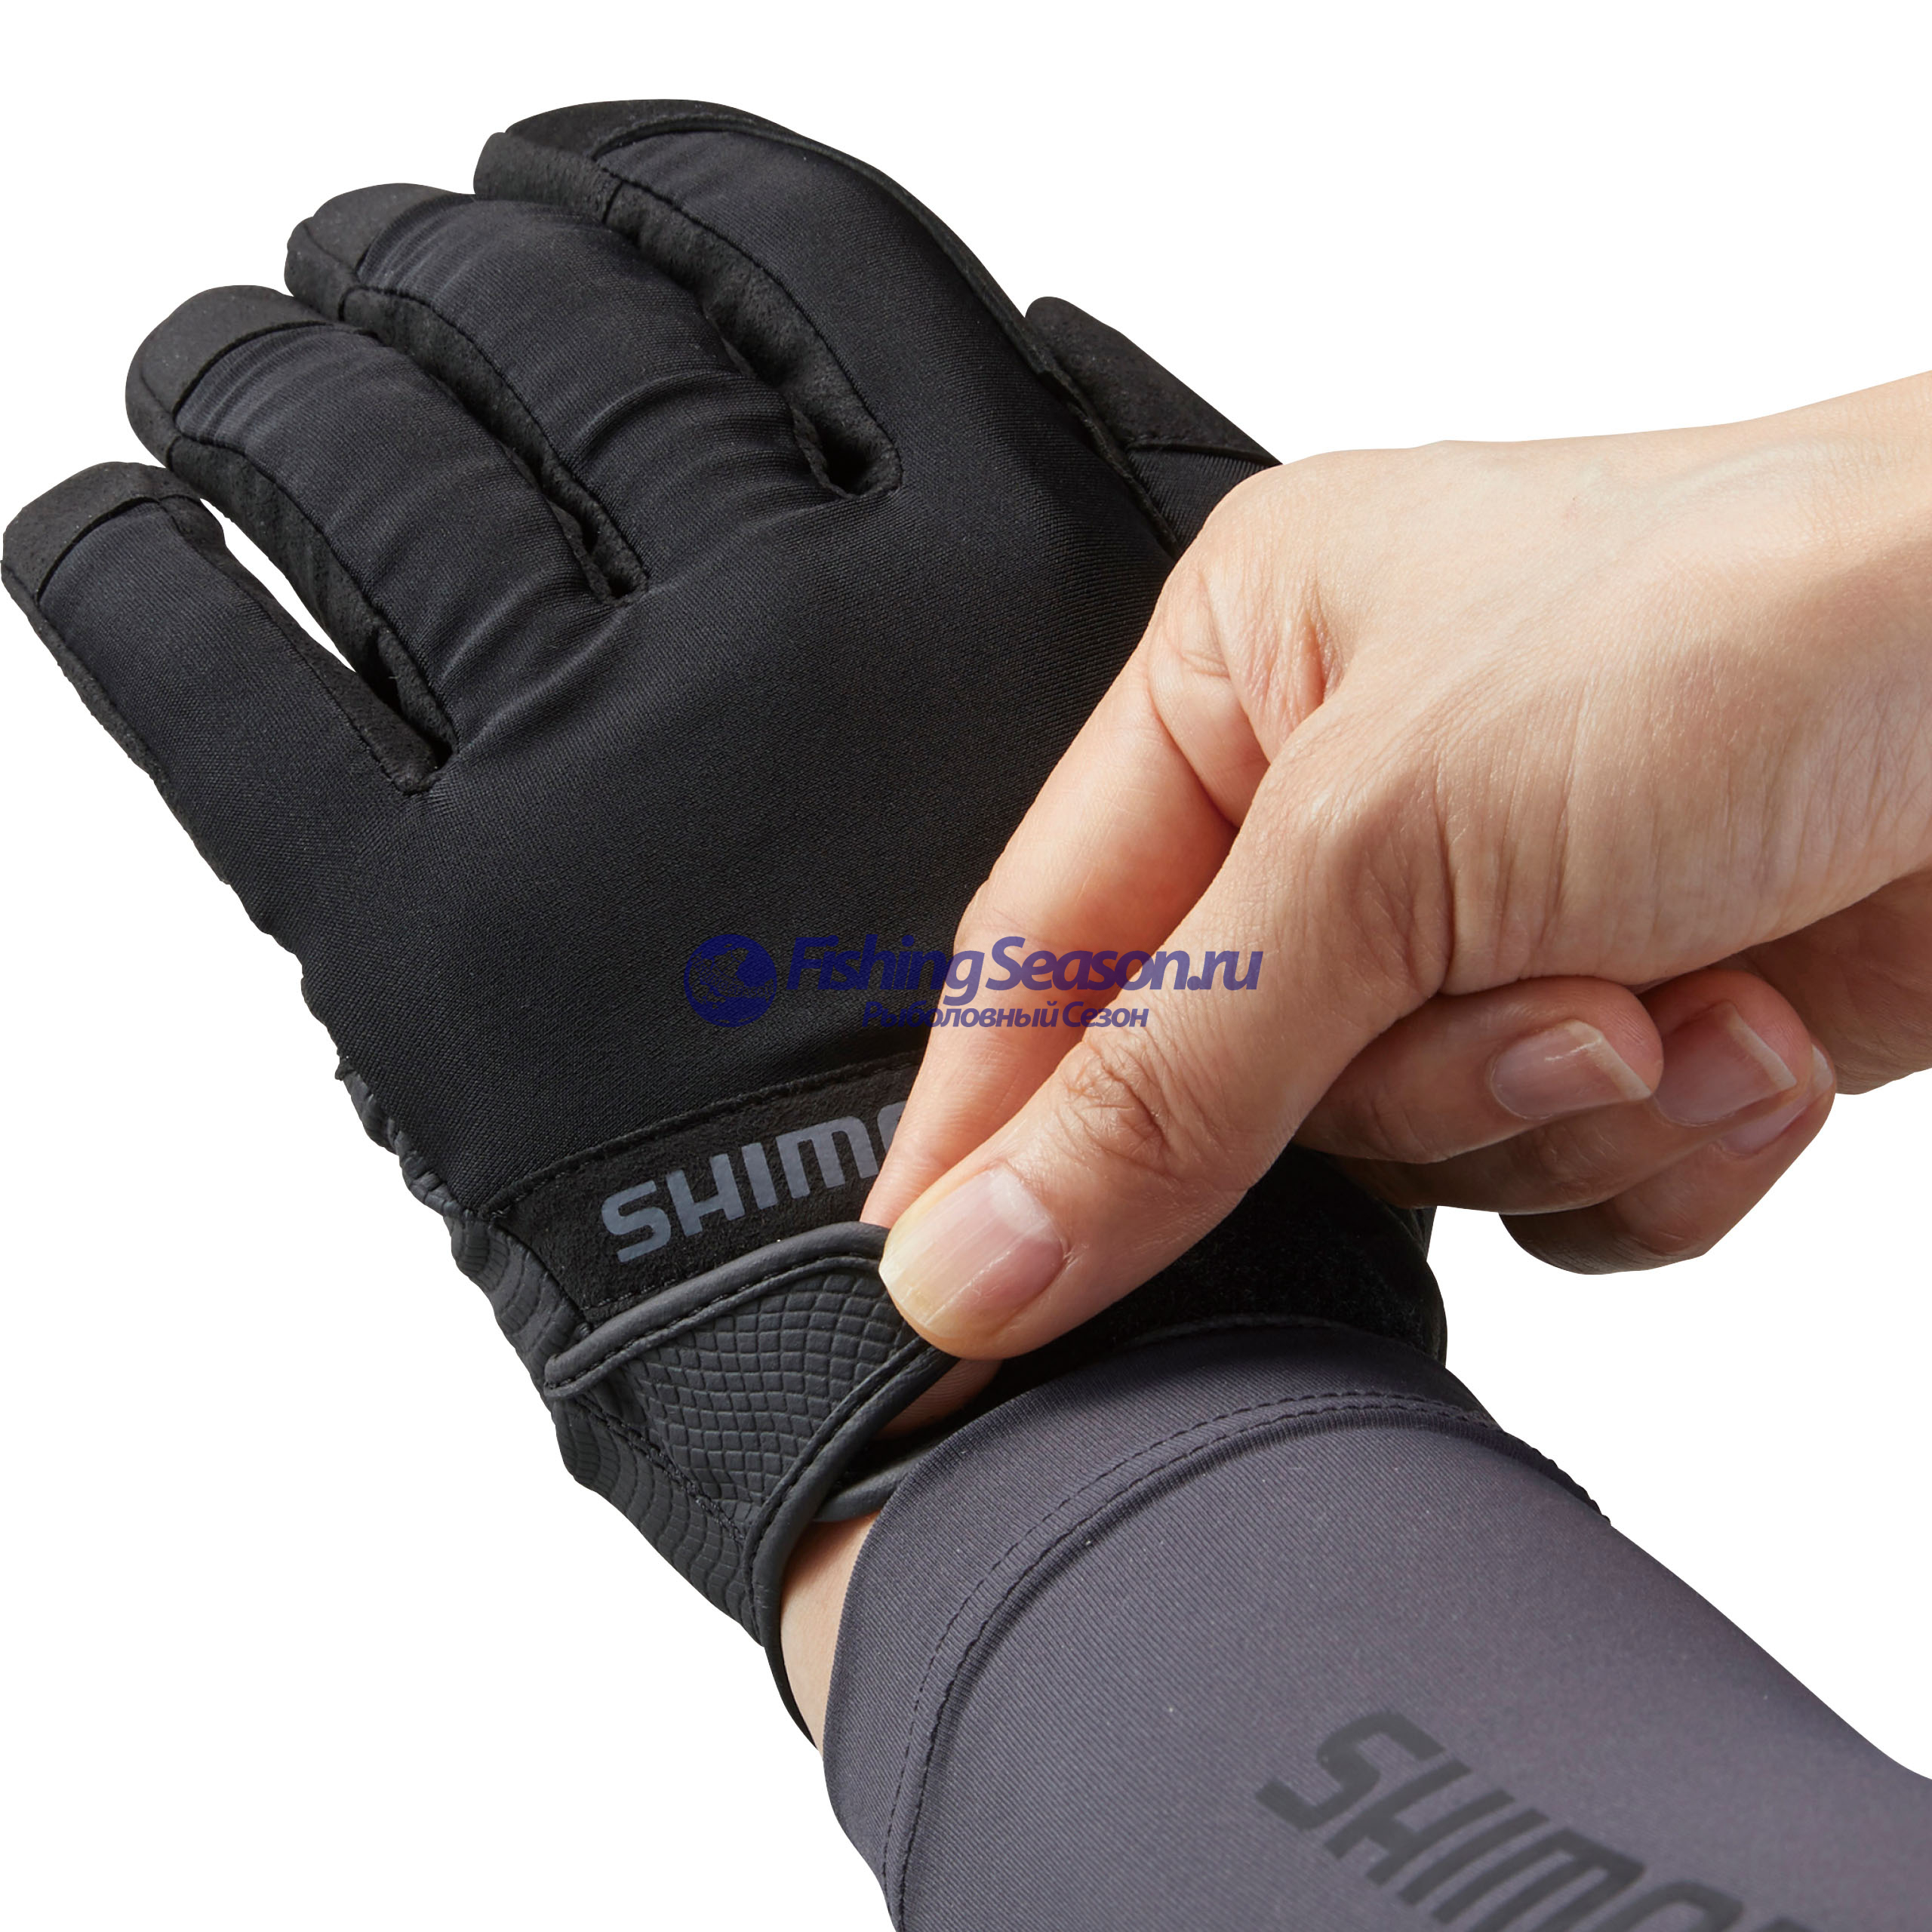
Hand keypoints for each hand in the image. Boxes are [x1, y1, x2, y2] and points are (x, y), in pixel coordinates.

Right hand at [869, 374, 1931, 1352]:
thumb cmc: (1745, 624)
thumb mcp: (1381, 842)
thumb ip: (1163, 1082)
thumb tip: (969, 1252)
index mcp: (1239, 676)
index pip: (1041, 950)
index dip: (987, 1133)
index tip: (932, 1294)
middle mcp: (1347, 801)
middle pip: (1227, 1082)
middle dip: (1383, 1088)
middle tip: (1522, 1016)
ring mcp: (1487, 923)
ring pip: (1397, 1156)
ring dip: (1541, 1106)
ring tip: (1666, 989)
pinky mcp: (1621, 1020)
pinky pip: (1550, 1194)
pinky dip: (1652, 1150)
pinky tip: (1744, 1028)